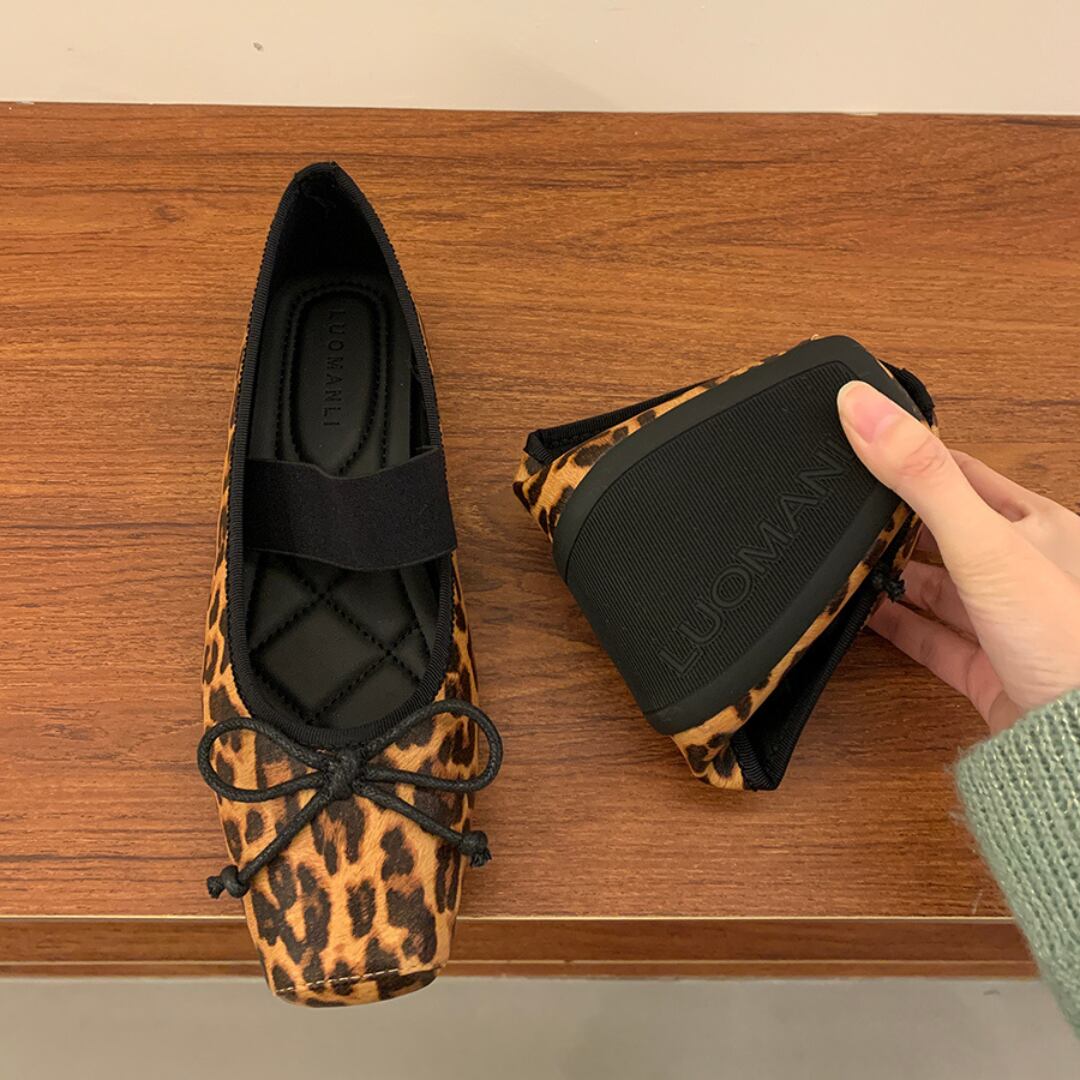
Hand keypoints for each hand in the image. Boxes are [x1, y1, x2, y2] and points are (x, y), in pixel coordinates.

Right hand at [837, 380, 1079, 734]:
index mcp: (1036, 526)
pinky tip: (865, 618)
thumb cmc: (1062, 638)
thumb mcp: (984, 540)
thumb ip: (921, 474)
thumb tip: (862, 405)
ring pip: (939, 589)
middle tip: (845, 508)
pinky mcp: (988, 672)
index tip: (868, 441)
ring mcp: (1006, 624)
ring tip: (846, 562)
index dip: (916, 457)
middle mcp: (1023, 573)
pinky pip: (932, 641)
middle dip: (895, 522)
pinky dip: (896, 627)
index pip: (964, 475)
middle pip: (947, 532)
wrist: (1079, 739)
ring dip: (894, 576)